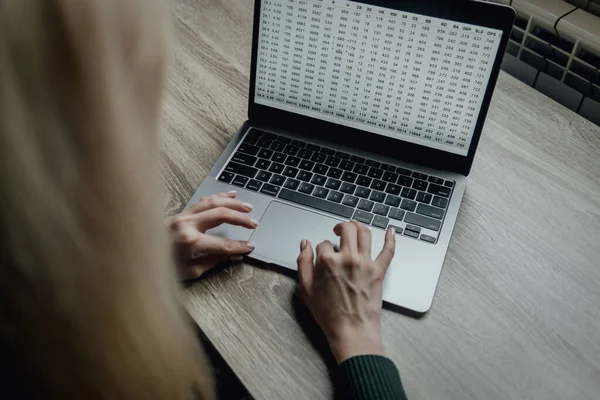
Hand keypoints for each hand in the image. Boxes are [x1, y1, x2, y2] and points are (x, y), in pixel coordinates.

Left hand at [169, 191, 256, 279]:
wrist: (136, 256)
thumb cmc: (161, 268)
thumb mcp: (190, 272)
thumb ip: (214, 261)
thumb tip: (234, 255)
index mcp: (190, 242)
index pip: (223, 244)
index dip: (239, 246)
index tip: (250, 247)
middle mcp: (187, 224)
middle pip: (221, 215)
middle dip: (240, 219)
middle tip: (254, 224)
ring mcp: (183, 215)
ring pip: (213, 202)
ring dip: (233, 203)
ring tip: (248, 206)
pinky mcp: (180, 212)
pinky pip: (203, 200)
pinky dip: (219, 196)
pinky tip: (231, 194)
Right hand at [296, 221, 395, 362]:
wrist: (352, 330)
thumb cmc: (329, 314)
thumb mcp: (306, 289)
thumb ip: (303, 263)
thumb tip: (305, 245)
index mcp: (328, 261)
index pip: (323, 243)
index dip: (321, 248)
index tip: (322, 256)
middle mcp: (348, 258)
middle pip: (347, 229)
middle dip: (341, 226)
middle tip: (338, 230)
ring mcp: (366, 263)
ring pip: (365, 233)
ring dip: (359, 225)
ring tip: (355, 226)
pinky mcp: (379, 271)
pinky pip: (388, 250)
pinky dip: (390, 239)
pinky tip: (390, 232)